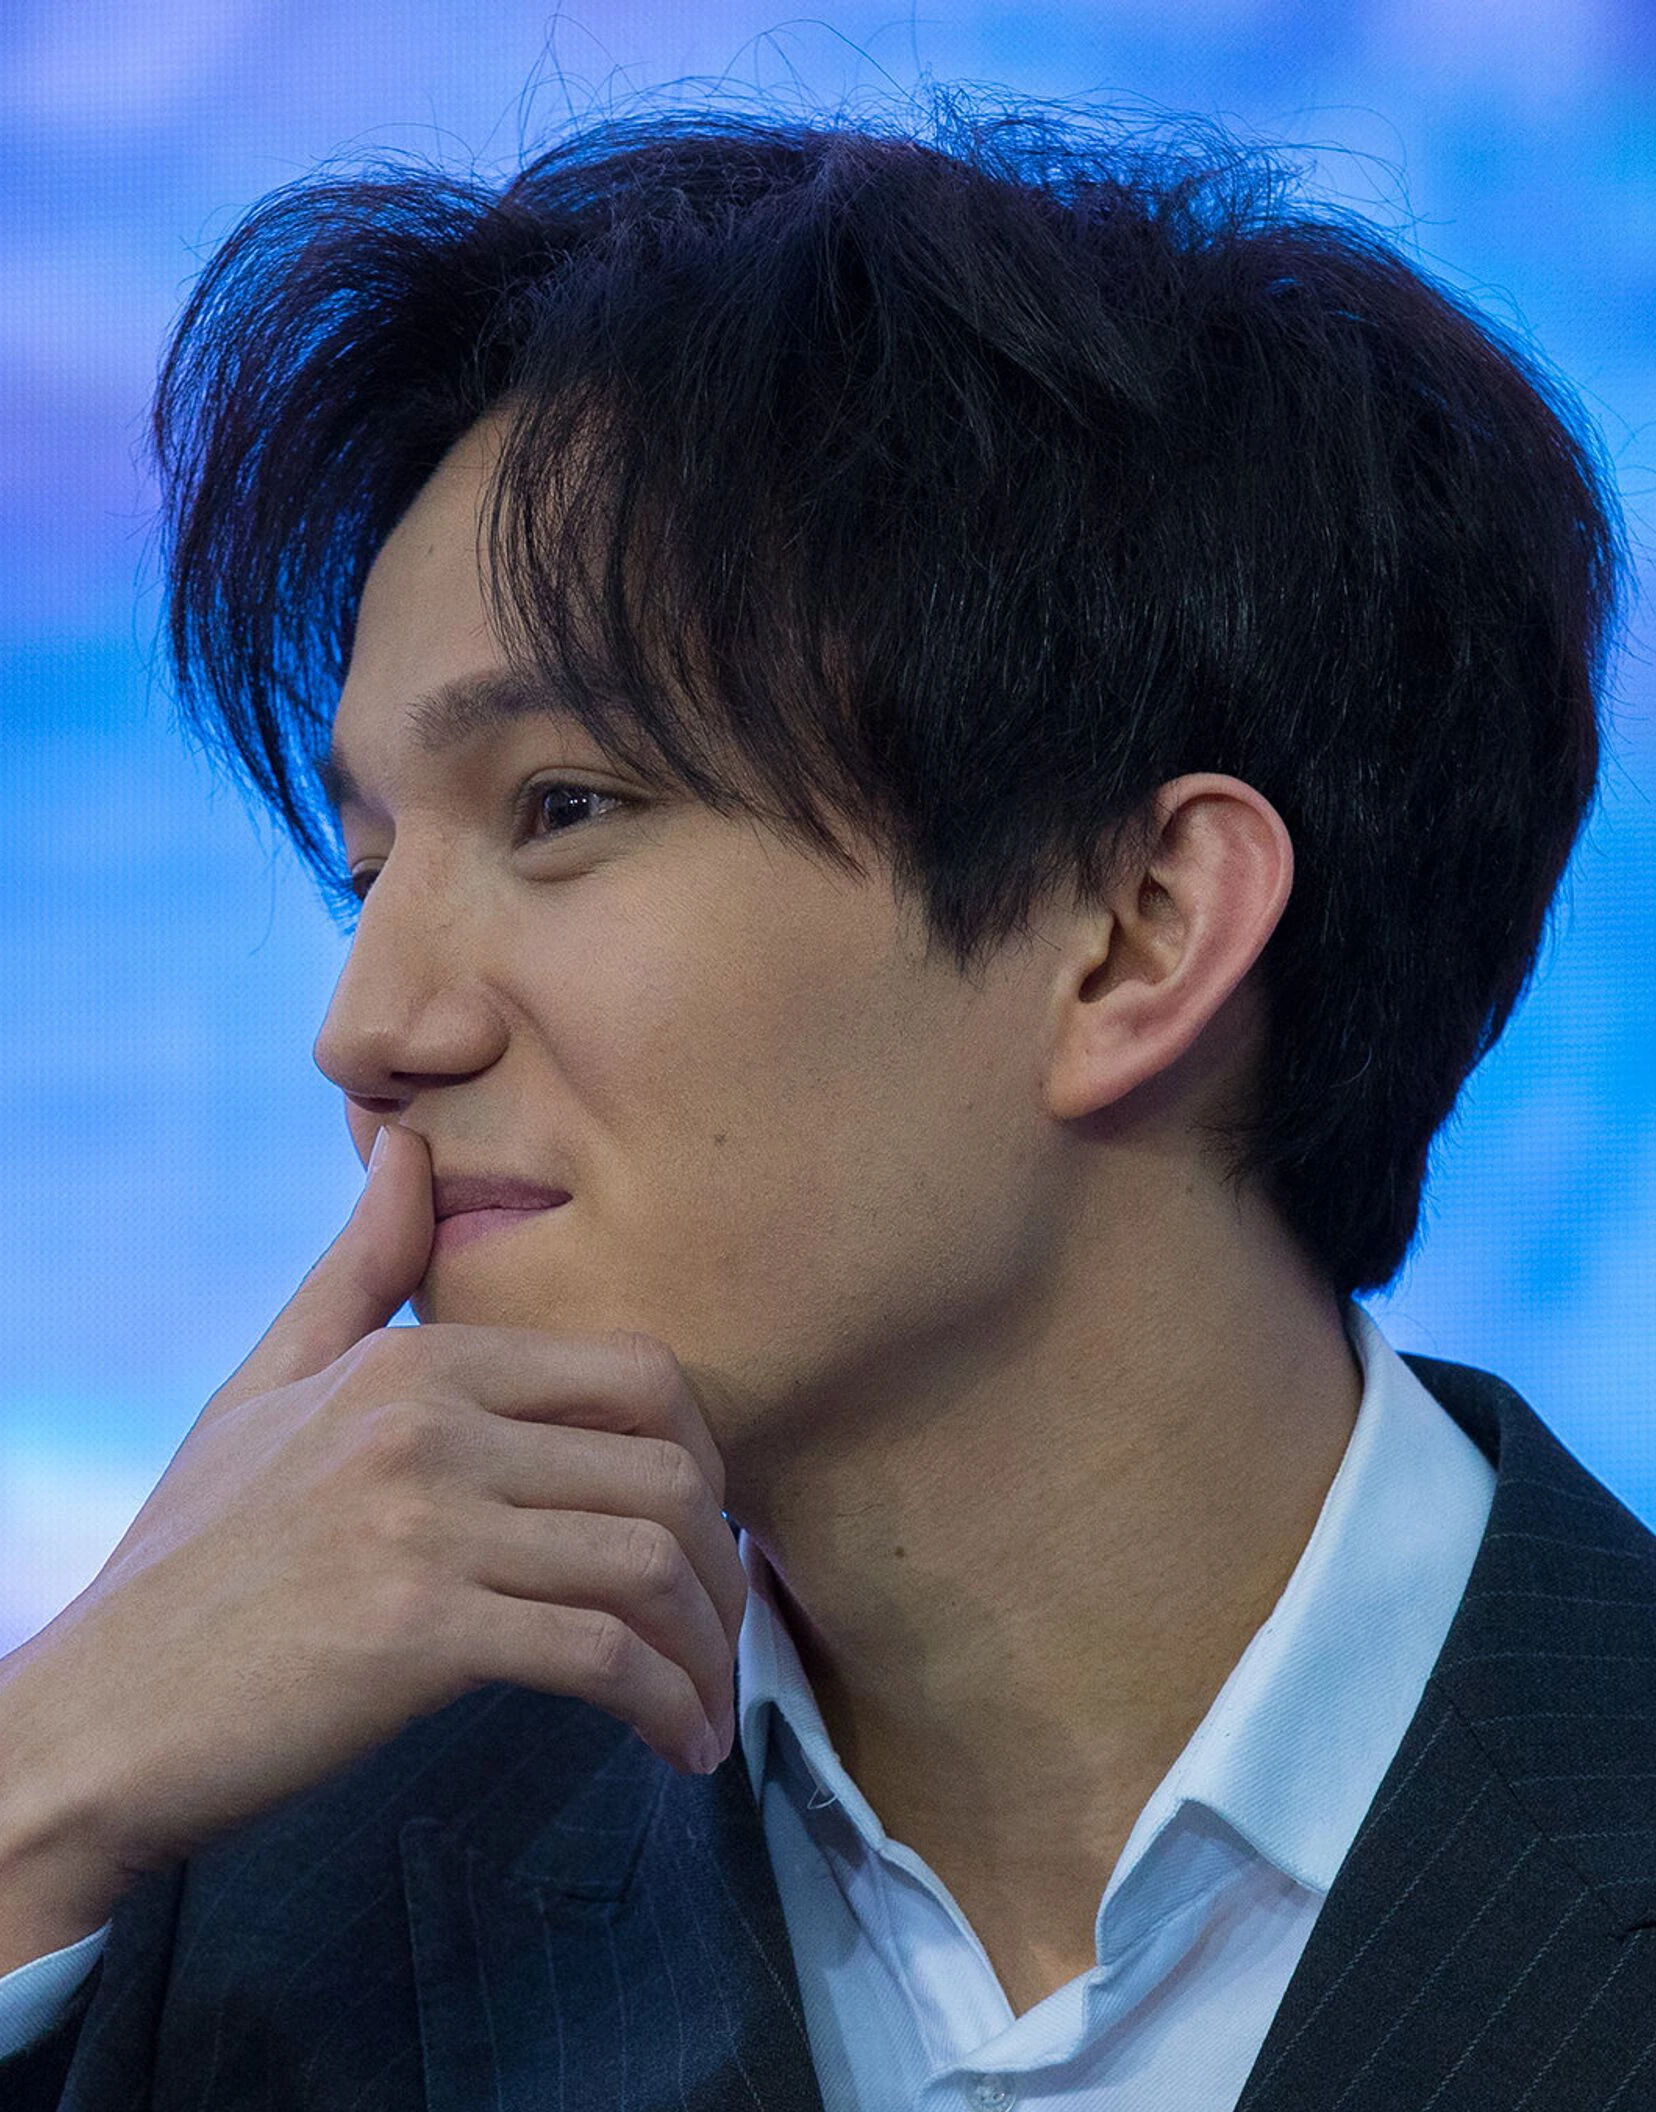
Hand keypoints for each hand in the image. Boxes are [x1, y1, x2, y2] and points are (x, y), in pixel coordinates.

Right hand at [0, 1123, 747, 1894]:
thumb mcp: (266, 1388)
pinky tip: (678, 1746)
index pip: (639, 1376)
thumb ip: (355, 1270)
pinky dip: (666, 1705)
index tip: (701, 1531)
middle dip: (723, 1562)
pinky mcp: (417, 1632)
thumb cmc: (193, 1560)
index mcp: (413, 1361)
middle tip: (722, 1628)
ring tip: (708, 1702)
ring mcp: (424, 1523)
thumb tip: (408, 1142)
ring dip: (707, 1647)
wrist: (95, 1714)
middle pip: (667, 1470)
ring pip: (650, 1562)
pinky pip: (602, 1655)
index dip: (703, 1458)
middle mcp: (429, 1422)